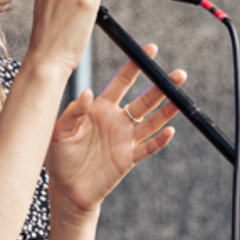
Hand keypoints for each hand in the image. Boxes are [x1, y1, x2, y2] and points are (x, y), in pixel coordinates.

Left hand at [45, 49, 182, 220]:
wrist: (66, 189)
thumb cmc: (59, 157)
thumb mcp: (60, 129)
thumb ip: (74, 111)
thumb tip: (87, 93)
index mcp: (100, 108)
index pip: (122, 82)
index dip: (136, 66)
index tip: (150, 50)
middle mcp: (117, 121)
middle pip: (144, 100)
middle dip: (162, 86)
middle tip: (178, 74)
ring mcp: (125, 140)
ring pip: (151, 122)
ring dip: (166, 111)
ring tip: (180, 99)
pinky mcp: (128, 159)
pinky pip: (147, 148)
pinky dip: (159, 141)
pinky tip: (169, 131)